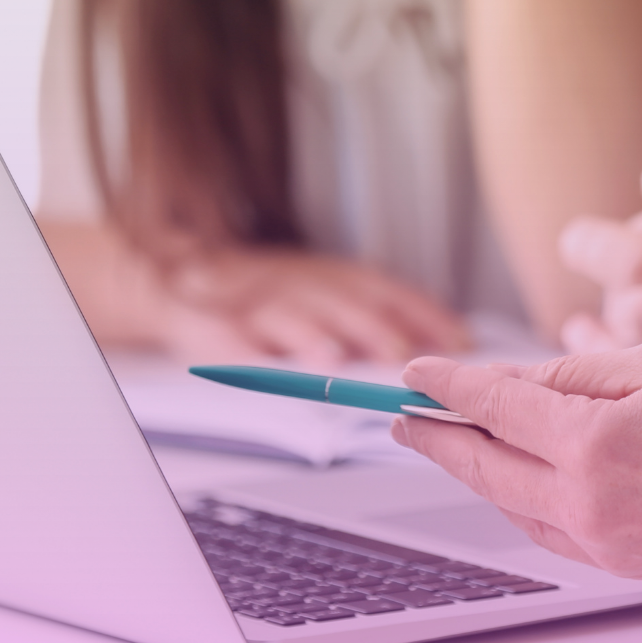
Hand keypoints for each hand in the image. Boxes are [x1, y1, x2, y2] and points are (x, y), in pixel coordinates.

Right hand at [40, 219, 469, 365]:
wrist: (182, 273)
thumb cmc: (271, 291)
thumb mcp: (327, 291)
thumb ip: (378, 314)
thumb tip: (448, 349)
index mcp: (333, 277)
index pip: (389, 290)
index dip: (424, 312)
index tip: (459, 339)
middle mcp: (299, 283)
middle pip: (342, 302)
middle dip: (374, 327)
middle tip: (402, 354)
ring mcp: (255, 302)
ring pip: (287, 315)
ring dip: (311, 336)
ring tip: (331, 360)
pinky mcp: (211, 324)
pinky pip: (226, 339)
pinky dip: (241, 354)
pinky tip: (257, 369)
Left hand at [393, 341, 641, 610]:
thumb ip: (575, 371)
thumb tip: (513, 382)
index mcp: (593, 441)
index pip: (493, 406)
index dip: (445, 387)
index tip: (411, 375)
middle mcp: (586, 501)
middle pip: (483, 466)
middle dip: (438, 438)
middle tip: (401, 415)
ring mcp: (601, 542)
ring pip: (509, 503)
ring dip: (476, 470)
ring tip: (451, 440)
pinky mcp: (620, 564)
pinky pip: (547, 530)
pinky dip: (520, 500)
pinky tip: (514, 477)